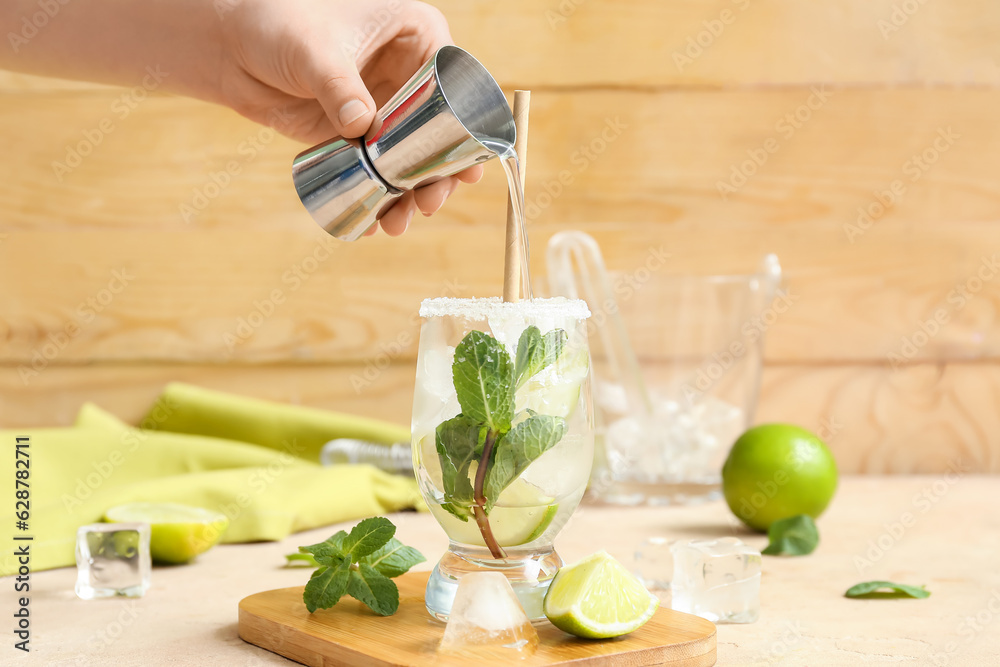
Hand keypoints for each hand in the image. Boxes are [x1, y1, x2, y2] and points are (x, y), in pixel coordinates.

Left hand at [218, 0, 483, 236]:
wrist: (230, 45)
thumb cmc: (277, 21)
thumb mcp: (315, 51)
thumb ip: (339, 86)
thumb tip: (362, 127)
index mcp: (415, 36)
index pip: (456, 86)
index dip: (467, 131)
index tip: (467, 168)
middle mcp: (408, 73)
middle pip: (441, 132)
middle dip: (437, 175)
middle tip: (429, 204)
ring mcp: (385, 107)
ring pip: (411, 157)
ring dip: (408, 194)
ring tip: (396, 223)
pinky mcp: (359, 134)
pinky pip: (378, 169)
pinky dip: (378, 196)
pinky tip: (374, 220)